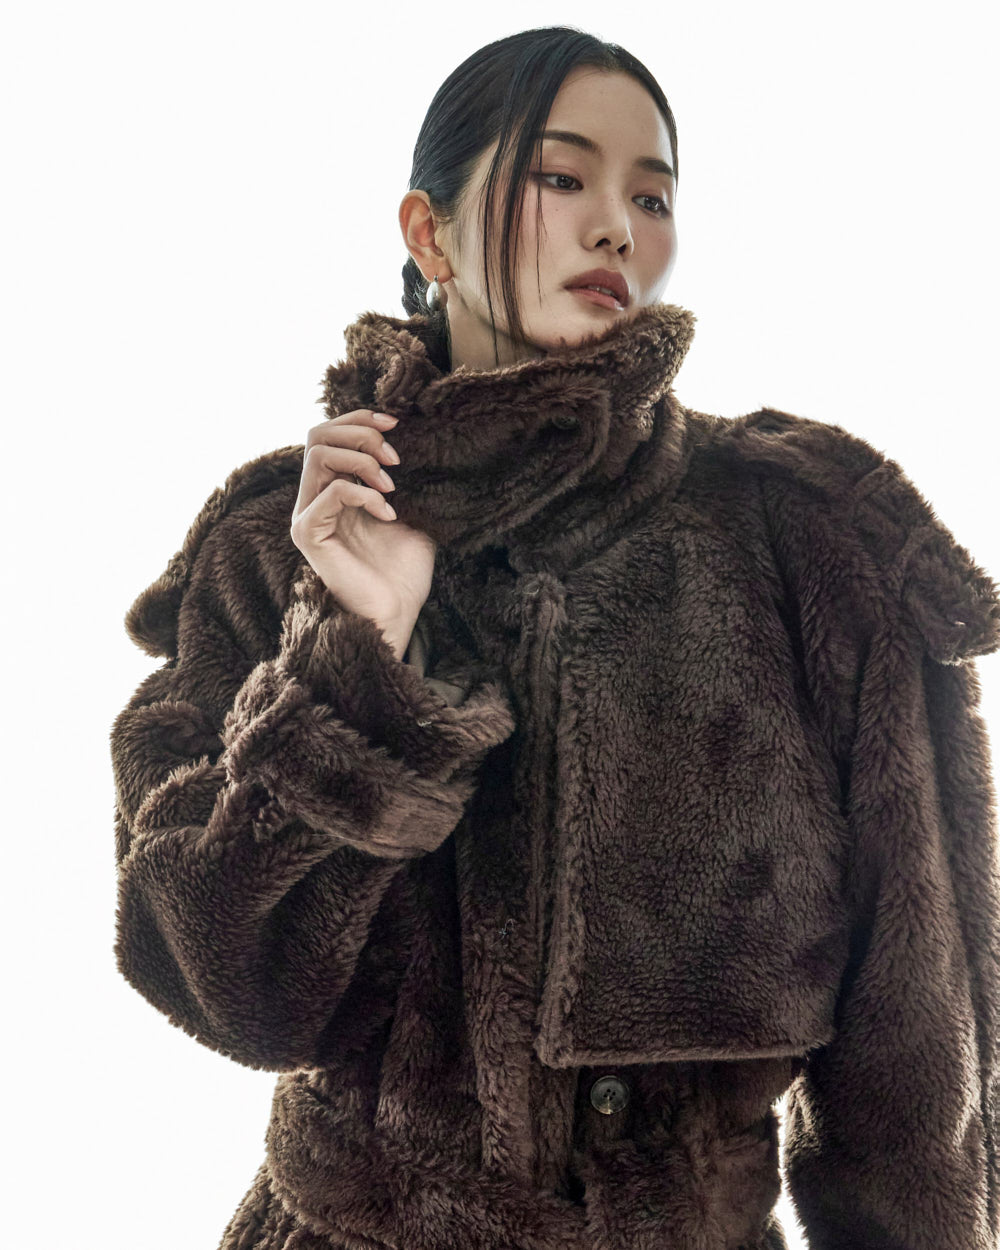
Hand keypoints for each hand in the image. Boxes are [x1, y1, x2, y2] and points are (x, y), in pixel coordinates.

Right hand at [290, 409, 436, 653]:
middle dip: (360, 433)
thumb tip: (416, 438)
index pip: (329, 433)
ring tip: (392, 486)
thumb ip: (401, 477)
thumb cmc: (403, 569)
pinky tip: (389, 513)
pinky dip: (364, 494)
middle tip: (395, 458)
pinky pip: (330, 493)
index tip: (397, 423)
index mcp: (333, 488)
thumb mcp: (410, 510)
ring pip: (317, 456)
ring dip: (362, 461)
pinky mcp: (308, 534)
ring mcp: (307, 516)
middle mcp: (314, 498)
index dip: (360, 418)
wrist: (398, 610)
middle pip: (317, 435)